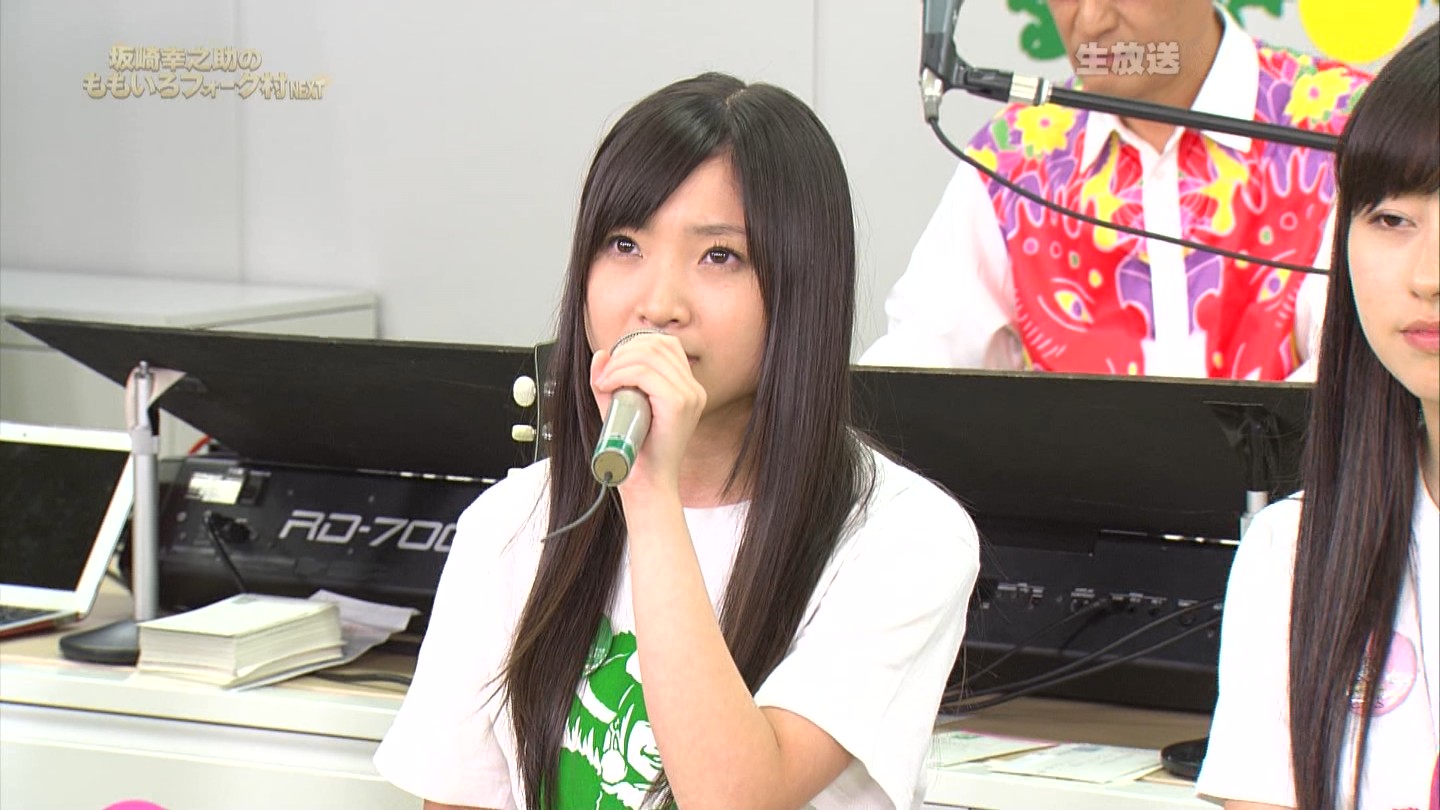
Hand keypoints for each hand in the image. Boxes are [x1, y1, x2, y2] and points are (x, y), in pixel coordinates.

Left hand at [590, 332, 706, 500]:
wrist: (648, 483)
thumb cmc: (638, 451)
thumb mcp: (621, 408)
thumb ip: (610, 381)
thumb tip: (600, 354)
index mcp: (688, 388)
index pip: (666, 344)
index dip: (636, 344)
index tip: (614, 363)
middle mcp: (694, 389)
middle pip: (657, 345)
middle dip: (624, 352)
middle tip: (604, 374)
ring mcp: (690, 395)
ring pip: (649, 356)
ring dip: (619, 363)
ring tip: (604, 381)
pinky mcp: (678, 404)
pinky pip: (645, 374)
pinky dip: (620, 374)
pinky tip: (607, 385)